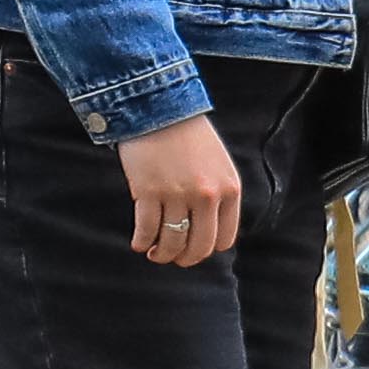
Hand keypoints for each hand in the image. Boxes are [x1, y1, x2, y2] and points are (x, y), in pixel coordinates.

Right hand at [118, 113, 240, 266]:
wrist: (159, 109)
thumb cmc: (188, 137)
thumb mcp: (218, 165)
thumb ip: (219, 195)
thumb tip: (206, 228)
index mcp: (229, 190)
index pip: (224, 239)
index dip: (206, 249)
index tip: (192, 248)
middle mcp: (207, 196)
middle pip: (198, 246)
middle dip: (184, 259)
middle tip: (172, 257)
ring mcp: (177, 195)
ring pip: (171, 242)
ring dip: (161, 254)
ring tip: (153, 252)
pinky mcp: (148, 192)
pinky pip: (146, 229)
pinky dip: (141, 241)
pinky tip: (139, 242)